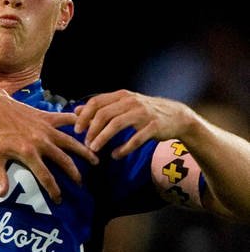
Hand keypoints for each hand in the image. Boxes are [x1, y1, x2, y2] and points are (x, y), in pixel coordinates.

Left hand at [0, 87, 97, 201]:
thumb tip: (2, 195)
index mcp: (29, 153)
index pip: (46, 176)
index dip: (53, 190)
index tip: (59, 199)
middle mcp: (42, 142)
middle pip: (64, 161)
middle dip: (74, 174)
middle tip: (81, 183)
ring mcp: (46, 128)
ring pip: (70, 141)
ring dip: (83, 151)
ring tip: (95, 159)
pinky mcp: (46, 117)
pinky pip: (64, 119)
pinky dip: (75, 122)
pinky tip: (85, 126)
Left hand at [73, 90, 193, 157]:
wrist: (176, 116)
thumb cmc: (144, 113)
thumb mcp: (123, 106)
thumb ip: (101, 108)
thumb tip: (76, 110)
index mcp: (122, 96)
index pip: (96, 102)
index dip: (84, 116)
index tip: (77, 130)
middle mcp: (131, 102)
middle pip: (104, 114)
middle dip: (91, 130)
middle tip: (85, 144)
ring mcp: (143, 113)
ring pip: (116, 125)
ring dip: (102, 139)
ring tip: (94, 150)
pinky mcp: (154, 126)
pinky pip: (135, 139)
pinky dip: (123, 149)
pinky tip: (115, 155)